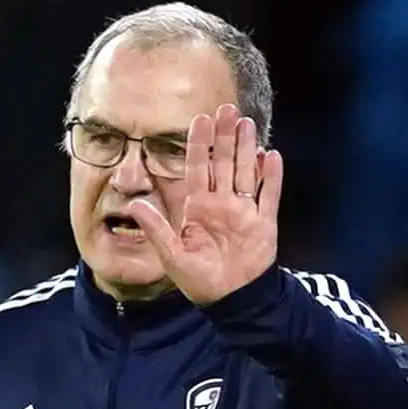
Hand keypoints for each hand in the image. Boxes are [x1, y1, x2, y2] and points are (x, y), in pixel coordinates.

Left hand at [126, 104, 283, 305]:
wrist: (231, 300)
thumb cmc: (200, 280)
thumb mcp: (172, 255)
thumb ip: (156, 229)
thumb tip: (135, 205)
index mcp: (198, 208)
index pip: (198, 168)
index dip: (200, 144)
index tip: (200, 119)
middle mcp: (222, 204)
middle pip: (224, 163)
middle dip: (226, 137)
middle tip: (227, 108)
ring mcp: (244, 211)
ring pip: (247, 172)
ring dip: (248, 148)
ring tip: (248, 123)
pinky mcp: (264, 223)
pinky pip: (269, 196)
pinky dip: (272, 177)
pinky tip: (272, 155)